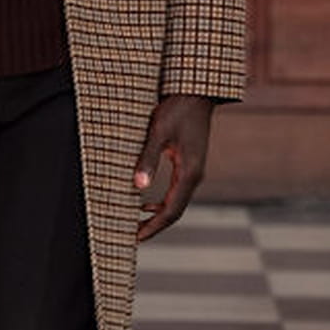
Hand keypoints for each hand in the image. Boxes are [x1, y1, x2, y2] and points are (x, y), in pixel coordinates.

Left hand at [133, 94, 213, 241]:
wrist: (197, 92)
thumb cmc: (177, 108)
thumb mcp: (159, 132)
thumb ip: (148, 159)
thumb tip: (138, 186)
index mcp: (189, 172)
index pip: (172, 211)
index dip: (154, 227)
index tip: (136, 238)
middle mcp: (195, 176)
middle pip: (175, 211)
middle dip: (154, 226)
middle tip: (132, 236)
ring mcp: (194, 171)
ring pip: (176, 203)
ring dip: (157, 215)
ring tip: (135, 223)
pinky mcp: (190, 165)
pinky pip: (177, 192)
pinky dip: (161, 202)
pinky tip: (144, 201)